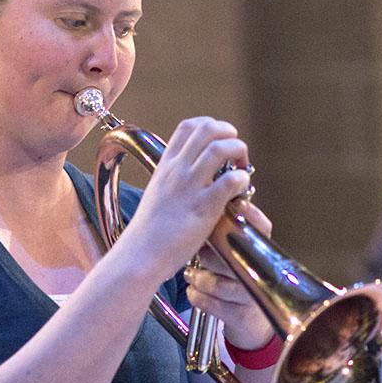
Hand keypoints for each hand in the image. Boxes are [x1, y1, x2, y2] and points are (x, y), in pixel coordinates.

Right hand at [121, 117, 251, 278]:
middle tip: (235, 152)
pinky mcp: (204, 207)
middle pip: (207, 128)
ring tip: (242, 167)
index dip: (210, 125)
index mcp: (165, 165)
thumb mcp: (157, 194)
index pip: (188, 126)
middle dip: (228, 133)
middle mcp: (177, 170)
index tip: (220, 140)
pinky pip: (230, 180)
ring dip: (238, 151)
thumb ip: (173, 181)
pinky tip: (241, 190)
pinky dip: (242, 179)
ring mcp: (190, 187)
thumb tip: (192, 176)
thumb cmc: (149, 233)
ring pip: (220, 148)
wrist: (139, 256)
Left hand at [184, 202, 275, 350]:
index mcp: (262, 252)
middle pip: (234, 256)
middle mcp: (262, 273)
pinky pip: (209, 302)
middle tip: (199, 252)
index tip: (235, 206)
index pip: (262, 228)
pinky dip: (196, 296)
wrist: (249, 322)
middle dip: (210, 255)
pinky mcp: (239, 316)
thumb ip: (225, 233)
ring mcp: (251, 296)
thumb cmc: (236, 281)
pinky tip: (193, 290)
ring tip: (192, 274)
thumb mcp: (235, 254)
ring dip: (199, 278)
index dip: (249, 216)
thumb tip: (205, 206)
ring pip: (217, 283)